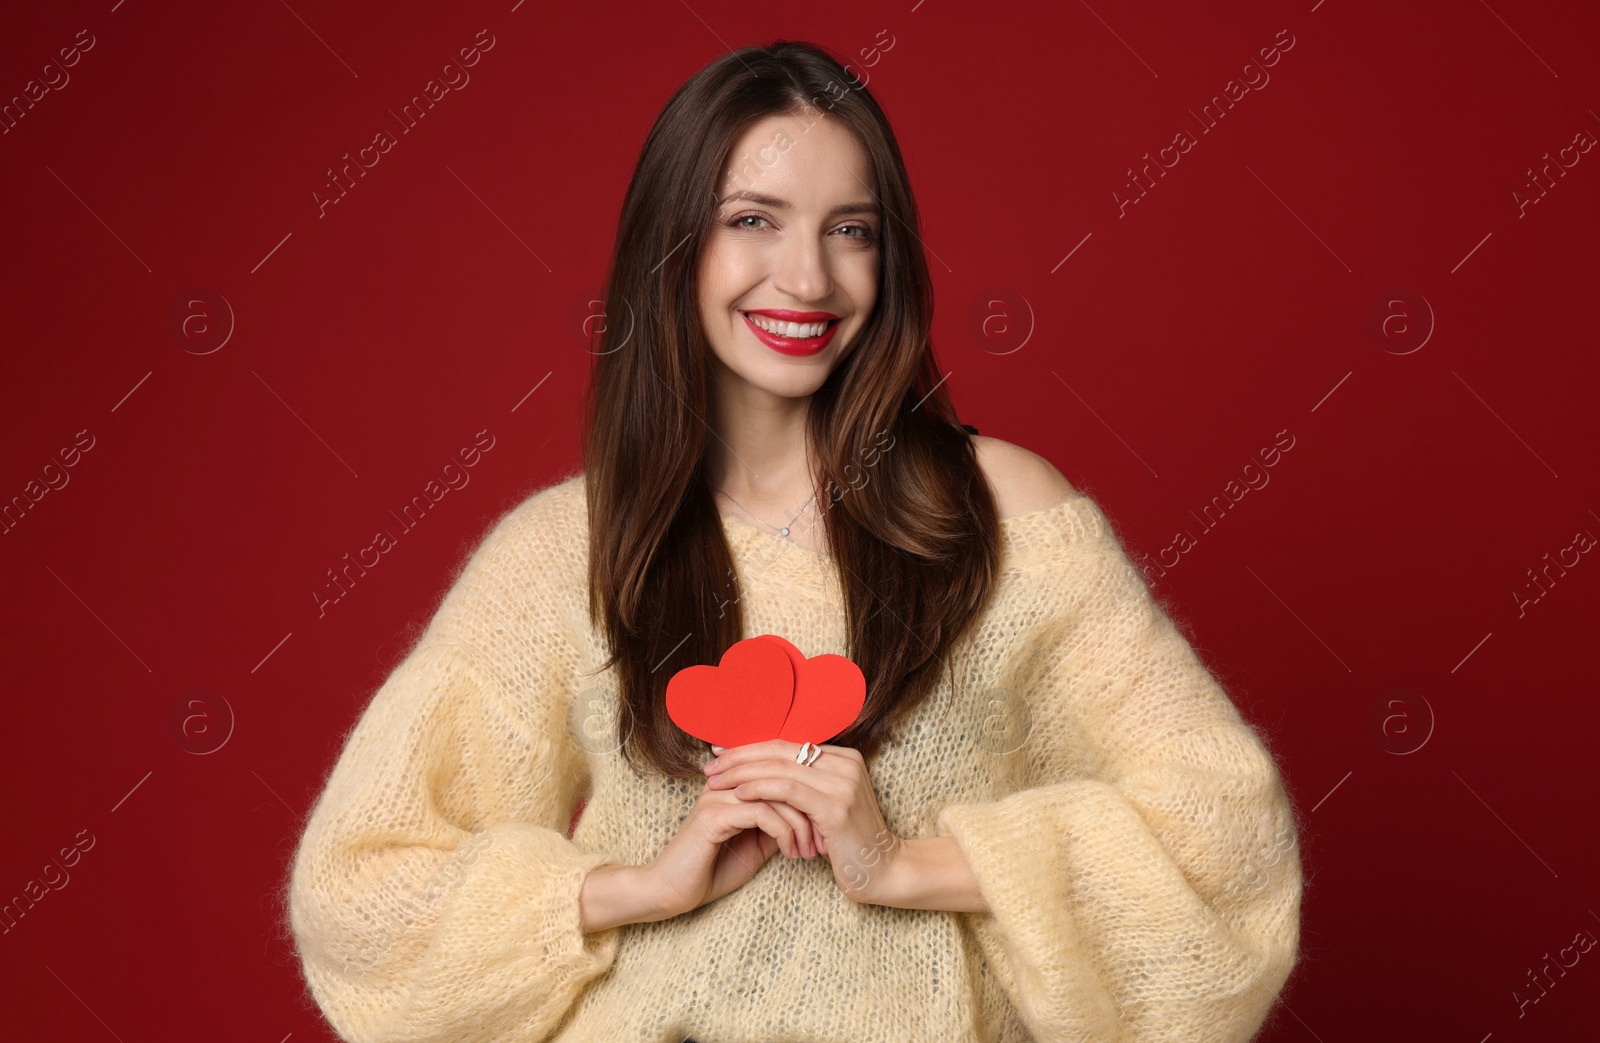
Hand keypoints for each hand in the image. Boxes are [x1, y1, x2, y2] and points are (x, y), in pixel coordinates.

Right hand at [643, 780, 820, 919]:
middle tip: (824, 839)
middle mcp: (726, 783)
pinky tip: (790, 853)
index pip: (782, 773)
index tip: (827, 828)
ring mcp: (718, 797)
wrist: (671, 892)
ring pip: (776, 795)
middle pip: (783, 778)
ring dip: (800, 825)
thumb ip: (778, 824)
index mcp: (736, 785)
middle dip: (810, 810)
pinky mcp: (713, 816)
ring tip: (809, 852)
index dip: (808, 797)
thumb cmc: (713, 870)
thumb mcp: (757, 845)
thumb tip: (811, 816)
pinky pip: (761, 813)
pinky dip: (783, 833)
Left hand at [704, 739, 905, 903]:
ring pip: (780, 767)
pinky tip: (739, 795)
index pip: (787, 743)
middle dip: (740, 756)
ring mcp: (843, 783)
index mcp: (844, 757)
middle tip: (711, 765)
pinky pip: (788, 790)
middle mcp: (845, 763)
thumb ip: (804, 786)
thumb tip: (760, 771)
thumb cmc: (849, 843)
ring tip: (716, 781)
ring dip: (742, 773)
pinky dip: (760, 789)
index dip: (751, 747)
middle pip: (781, 750)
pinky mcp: (836, 807)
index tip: (721, 754)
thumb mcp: (826, 806)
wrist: (884, 872)